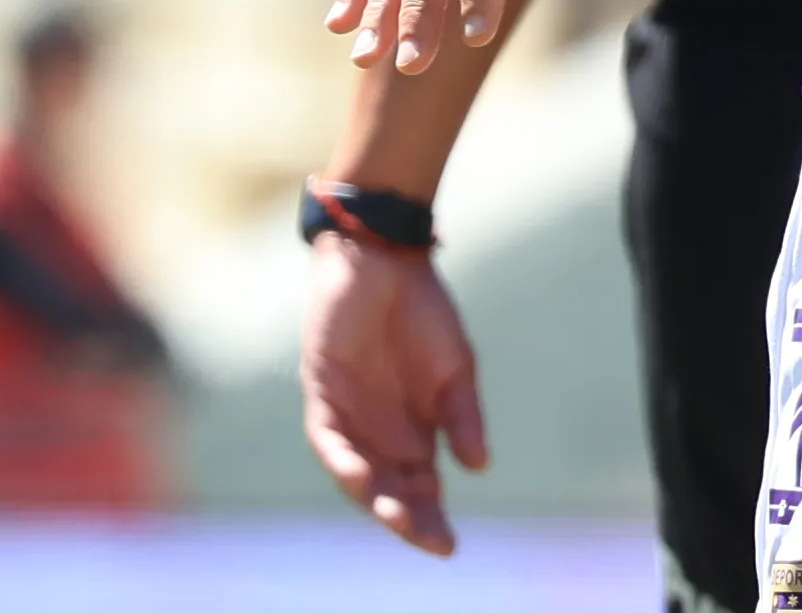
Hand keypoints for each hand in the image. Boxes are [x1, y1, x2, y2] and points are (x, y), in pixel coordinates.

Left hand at [299, 232, 489, 552]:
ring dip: (373, 496)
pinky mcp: (322, 390)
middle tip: (428, 537)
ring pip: (355, 472)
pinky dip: (340, 457)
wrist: (385, 257)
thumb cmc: (422, 310)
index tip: (449, 544)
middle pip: (388, 490)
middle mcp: (378, 432)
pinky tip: (358, 472)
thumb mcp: (456, 367)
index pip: (420, 489)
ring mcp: (347, 414)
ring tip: (396, 516)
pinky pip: (326, 436)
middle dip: (406, 517)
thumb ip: (463, 416)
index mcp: (413, 432)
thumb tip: (479, 466)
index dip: (431, 518)